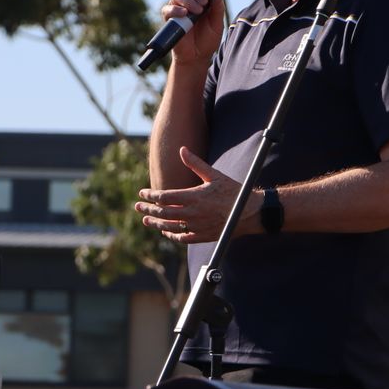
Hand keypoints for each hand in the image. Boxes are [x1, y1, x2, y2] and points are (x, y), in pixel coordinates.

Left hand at [134, 148, 256, 242]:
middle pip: (163, 212)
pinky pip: (182, 238)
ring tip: (146, 220)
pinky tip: (165, 232)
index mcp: (194, 196)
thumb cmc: (233, 191)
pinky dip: (171, 235)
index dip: (151, 195)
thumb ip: (195, 164)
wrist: (250, 212)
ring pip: (170, 226)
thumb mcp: (214, 175)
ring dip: (156, 223)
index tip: (142, 193)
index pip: (165, 196)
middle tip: (138, 207)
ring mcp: (197, 226)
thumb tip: (182, 150)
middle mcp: (193, 213)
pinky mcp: (203, 236)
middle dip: (148, 209)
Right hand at [161, 0, 224, 63]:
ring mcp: (177, 9)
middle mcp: (186, 0)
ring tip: (198, 11)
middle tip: (203, 2)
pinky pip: (167, 9)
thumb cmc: (207, 40)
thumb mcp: (217, 24)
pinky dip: (175, 9)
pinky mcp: (169, 20)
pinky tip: (184, 14)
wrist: (197, 57)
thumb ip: (218, 9)